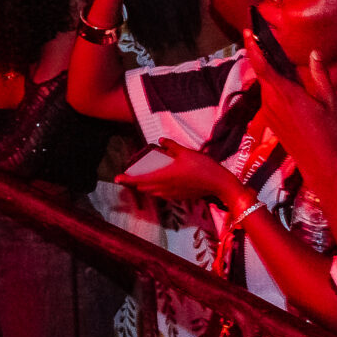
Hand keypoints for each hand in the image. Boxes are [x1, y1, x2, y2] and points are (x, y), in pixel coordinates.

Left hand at [116, 144, 246, 209]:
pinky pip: (163, 195)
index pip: (140, 180)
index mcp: (164, 177)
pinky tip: (158, 186)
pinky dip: (155, 190)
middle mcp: (166, 188)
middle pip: (145, 188)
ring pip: (153, 193)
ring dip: (144, 188)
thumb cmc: (203, 167)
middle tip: (127, 178)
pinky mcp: (181, 196)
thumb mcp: (186, 153)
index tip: (116, 178)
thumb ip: (172, 146)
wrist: (220, 184)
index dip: (127, 179)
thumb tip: (161, 140)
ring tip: (139, 182)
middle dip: (134, 183)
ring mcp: (174, 194)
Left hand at [250, 40, 336, 175]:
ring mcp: (268, 112)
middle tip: (268, 42)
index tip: (247, 32)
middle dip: (262, 57)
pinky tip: (289, 91)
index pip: (262, 66)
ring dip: (271, 75)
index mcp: (287, 94)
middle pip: (262, 73)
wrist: (320, 164)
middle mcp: (272, 102)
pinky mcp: (269, 121)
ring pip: (265, 86)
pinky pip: (268, 98)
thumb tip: (314, 54)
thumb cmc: (329, 133)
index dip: (252, 48)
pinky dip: (274, 89)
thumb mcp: (330, 102)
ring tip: (284, 67)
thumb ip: (321, 76)